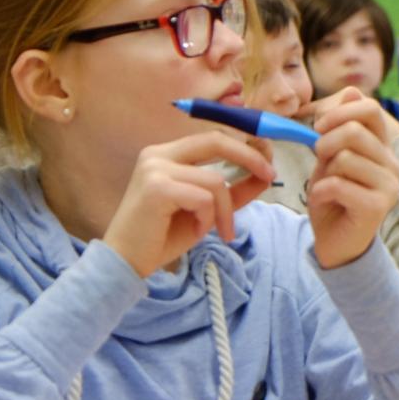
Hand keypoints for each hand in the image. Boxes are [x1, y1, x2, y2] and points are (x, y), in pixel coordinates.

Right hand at [102, 133, 275, 277]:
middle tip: (270, 177)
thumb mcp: (207, 210)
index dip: (244, 145)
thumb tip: (266, 175)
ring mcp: (155, 168)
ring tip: (219, 230)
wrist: (128, 261)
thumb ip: (233, 191)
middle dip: (249, 157)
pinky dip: (208, 218)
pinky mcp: (156, 187)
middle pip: (216, 141)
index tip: (268, 159)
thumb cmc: (163, 236)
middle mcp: (158, 154)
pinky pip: (203, 198)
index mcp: (167, 154)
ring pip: (214, 181)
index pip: (213, 138)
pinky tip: (198, 231)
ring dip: (225, 210)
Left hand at [306, 87, 398, 268]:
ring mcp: (389, 185)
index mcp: (382, 146)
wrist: (335, 242)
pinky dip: (319, 192)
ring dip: (322, 172)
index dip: (338, 111)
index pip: (369, 108)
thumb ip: (338, 128)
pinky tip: (323, 201)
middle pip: (354, 131)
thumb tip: (350, 92)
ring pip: (344, 158)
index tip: (319, 128)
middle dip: (324, 142)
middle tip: (318, 159)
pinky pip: (338, 184)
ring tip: (324, 186)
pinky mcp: (378, 206)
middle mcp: (392, 163)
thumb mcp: (330, 156)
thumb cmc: (332, 197)